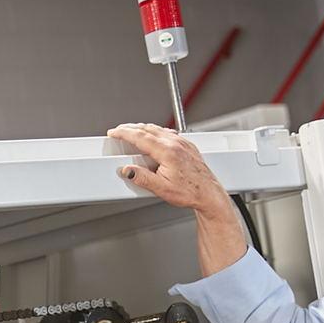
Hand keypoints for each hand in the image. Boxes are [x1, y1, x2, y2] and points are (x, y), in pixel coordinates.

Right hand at [107, 123, 228, 210]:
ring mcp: (183, 143)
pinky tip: (152, 136)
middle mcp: (176, 144)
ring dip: (142, 129)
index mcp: (168, 152)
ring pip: (157, 129)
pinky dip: (155, 131)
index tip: (114, 132)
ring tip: (131, 132)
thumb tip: (127, 171)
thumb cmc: (190, 192)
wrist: (209, 194)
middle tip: (118, 131)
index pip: (140, 136)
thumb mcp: (161, 188)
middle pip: (147, 129)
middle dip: (130, 128)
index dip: (124, 133)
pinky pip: (167, 133)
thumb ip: (141, 178)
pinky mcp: (187, 145)